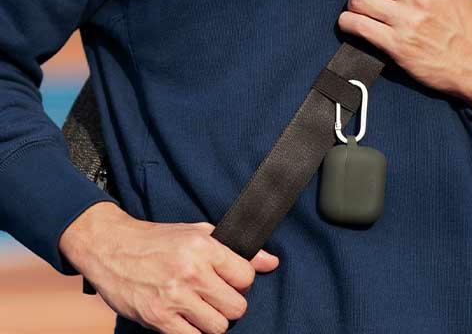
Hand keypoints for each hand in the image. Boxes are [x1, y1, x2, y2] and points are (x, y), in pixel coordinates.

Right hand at [59, 202, 278, 333]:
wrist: (113, 248)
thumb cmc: (159, 240)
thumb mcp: (199, 233)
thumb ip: (236, 250)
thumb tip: (272, 262)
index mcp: (204, 247)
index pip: (246, 277)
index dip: (242, 282)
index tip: (230, 280)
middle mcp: (192, 272)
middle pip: (236, 307)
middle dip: (230, 305)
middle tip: (216, 296)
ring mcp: (175, 298)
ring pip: (218, 327)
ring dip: (212, 321)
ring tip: (200, 307)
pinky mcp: (159, 319)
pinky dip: (193, 331)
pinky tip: (185, 316)